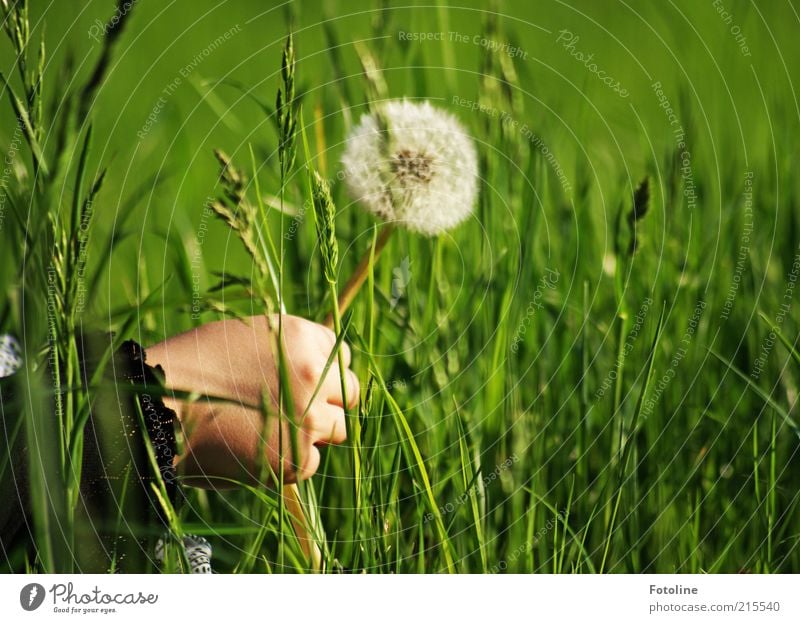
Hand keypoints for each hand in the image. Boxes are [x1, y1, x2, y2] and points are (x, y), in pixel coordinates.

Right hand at [145, 314, 358, 485]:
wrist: (156, 410)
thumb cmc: (190, 371)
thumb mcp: (244, 338)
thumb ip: (285, 350)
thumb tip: (317, 369)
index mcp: (300, 335)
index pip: (341, 355)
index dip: (325, 373)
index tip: (307, 385)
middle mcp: (314, 372)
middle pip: (349, 393)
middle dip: (329, 404)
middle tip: (296, 415)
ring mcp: (310, 416)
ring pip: (338, 429)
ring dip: (312, 434)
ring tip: (270, 434)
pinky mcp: (298, 457)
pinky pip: (311, 463)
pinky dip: (289, 464)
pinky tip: (255, 454)